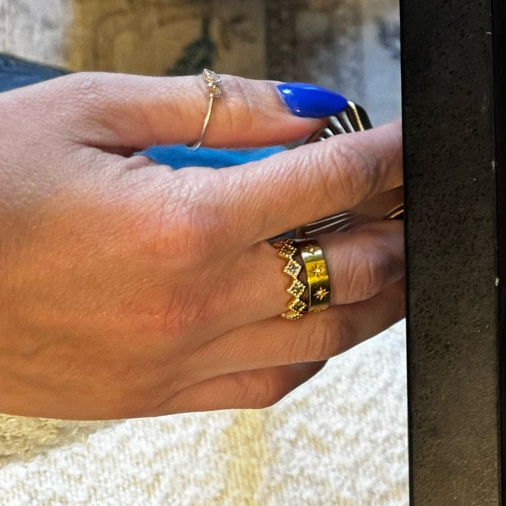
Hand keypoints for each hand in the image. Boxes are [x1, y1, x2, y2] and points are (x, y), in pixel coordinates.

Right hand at [0, 72, 404, 417]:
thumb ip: (216, 108)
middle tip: (419, 195)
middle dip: (405, 225)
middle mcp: (197, 303)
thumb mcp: (85, 109)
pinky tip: (324, 312)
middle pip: (359, 267)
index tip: (418, 140)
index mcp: (186, 224)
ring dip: (382, 292)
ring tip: (398, 251)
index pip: (335, 182)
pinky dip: (317, 348)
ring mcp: (178, 361)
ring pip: (332, 336)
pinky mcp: (151, 398)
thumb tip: (312, 107)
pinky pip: (271, 384)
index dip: (394, 155)